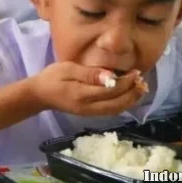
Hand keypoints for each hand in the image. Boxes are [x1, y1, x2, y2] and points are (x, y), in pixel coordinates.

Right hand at [30, 62, 146, 116]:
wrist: (39, 95)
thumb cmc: (52, 77)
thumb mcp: (68, 69)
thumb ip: (90, 74)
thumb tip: (111, 76)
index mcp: (83, 94)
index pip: (111, 90)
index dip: (126, 82)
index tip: (136, 72)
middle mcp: (88, 107)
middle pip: (117, 104)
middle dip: (132, 93)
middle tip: (142, 80)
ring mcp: (89, 113)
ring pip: (116, 110)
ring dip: (130, 100)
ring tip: (140, 88)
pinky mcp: (90, 113)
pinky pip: (111, 111)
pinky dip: (123, 104)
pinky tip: (128, 95)